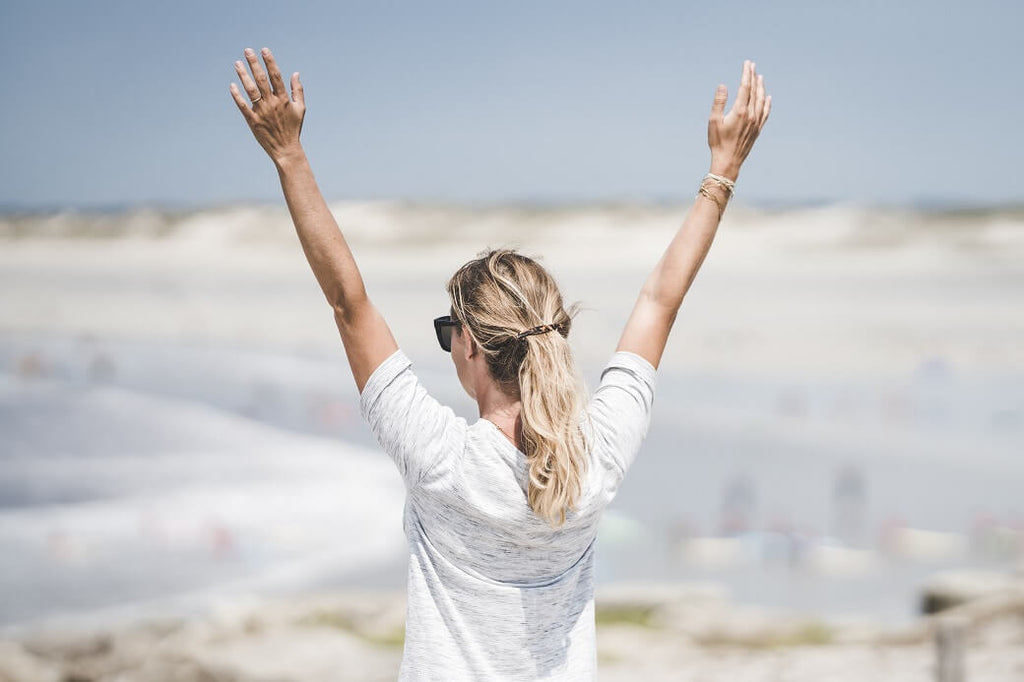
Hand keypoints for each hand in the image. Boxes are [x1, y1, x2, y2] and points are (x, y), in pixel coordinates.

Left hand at [230, 47, 305, 165]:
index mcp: (284, 100)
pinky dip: (237, 96)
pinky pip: (242, 106)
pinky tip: (232, 85)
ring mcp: (261, 112)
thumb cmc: (293, 128)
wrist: (286, 149)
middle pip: (261, 79)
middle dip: (254, 63)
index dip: (270, 62)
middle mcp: (272, 104)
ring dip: (243, 75)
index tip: (264, 50)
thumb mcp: (300, 109)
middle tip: (247, 50)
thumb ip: (297, 90)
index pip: (276, 76)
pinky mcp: (253, 121)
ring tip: (237, 63)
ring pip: (250, 90)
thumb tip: (295, 73)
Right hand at [707, 60, 770, 180]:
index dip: (746, 74)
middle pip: (754, 91)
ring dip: (761, 87)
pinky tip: (768, 98)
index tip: (747, 64)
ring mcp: (756, 122)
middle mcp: (751, 115)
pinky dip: (767, 103)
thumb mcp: (713, 121)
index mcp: (740, 111)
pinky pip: (766, 112)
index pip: (745, 87)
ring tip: (760, 77)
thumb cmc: (718, 142)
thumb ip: (719, 102)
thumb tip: (723, 85)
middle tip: (752, 66)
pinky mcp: (758, 129)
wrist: (728, 161)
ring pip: (761, 100)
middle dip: (753, 77)